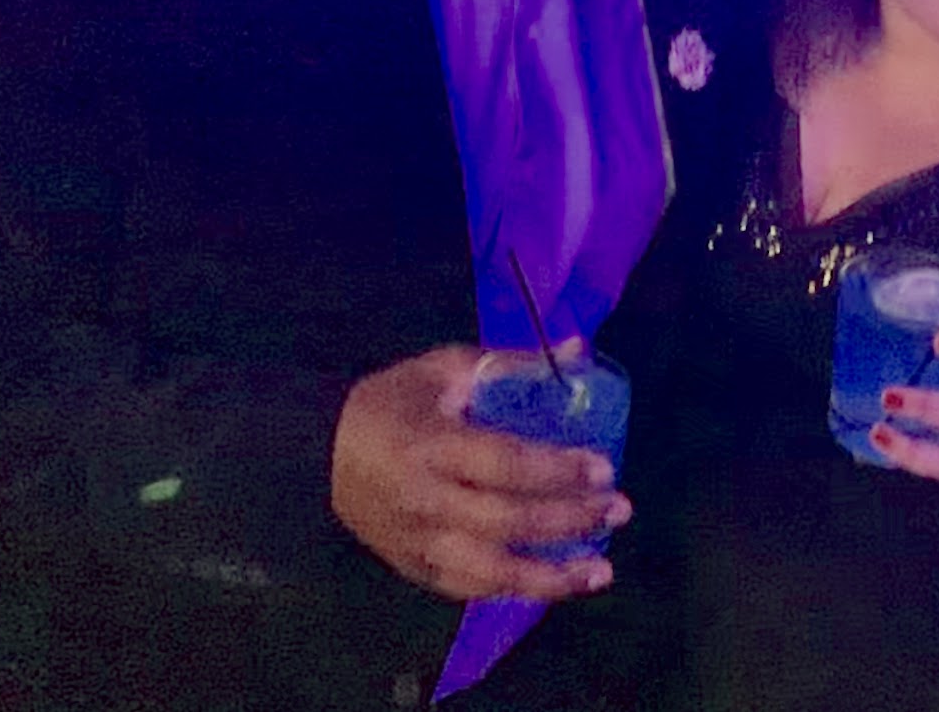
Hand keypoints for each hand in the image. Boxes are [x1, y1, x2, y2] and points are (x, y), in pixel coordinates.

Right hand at [330, 346, 628, 601]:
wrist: (319, 453)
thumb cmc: (390, 402)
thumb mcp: (444, 368)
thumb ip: (510, 364)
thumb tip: (579, 349)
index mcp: (431, 445)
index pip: (504, 464)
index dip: (557, 470)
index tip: (603, 468)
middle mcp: (425, 501)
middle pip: (507, 520)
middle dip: (570, 520)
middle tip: (618, 511)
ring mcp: (417, 544)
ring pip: (491, 572)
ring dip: (552, 576)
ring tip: (602, 571)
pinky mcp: (413, 570)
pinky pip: (471, 589)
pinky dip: (516, 590)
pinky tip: (556, 585)